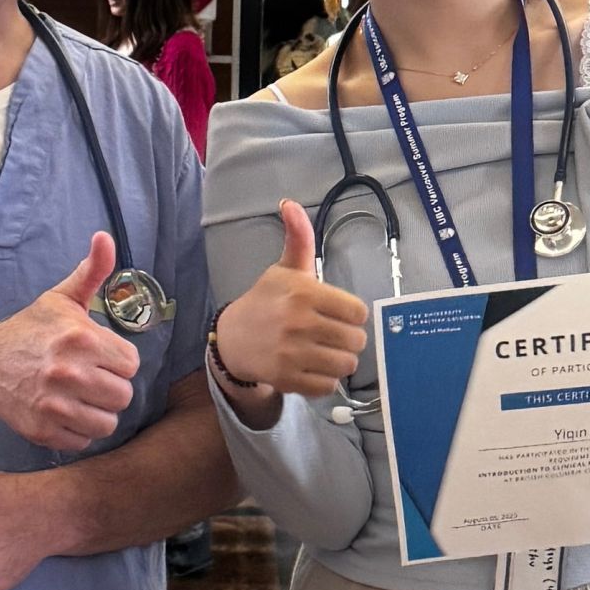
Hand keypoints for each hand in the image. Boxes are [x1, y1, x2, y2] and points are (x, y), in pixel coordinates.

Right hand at [0, 234, 140, 450]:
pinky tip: (66, 412)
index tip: (99, 357)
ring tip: (82, 398)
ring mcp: (54, 405)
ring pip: (107, 423)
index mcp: (81, 339)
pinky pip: (83, 440)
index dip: (117, 361)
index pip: (131, 364)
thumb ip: (91, 271)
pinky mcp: (43, 430)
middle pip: (123, 396)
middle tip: (91, 379)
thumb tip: (105, 237)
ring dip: (97, 412)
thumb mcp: (62, 298)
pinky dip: (78, 431)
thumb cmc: (31, 331)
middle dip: (110, 388)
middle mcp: (69, 373)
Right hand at [213, 202, 367, 399]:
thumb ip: (299, 238)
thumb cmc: (266, 301)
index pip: (357, 312)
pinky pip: (327, 387)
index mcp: (304, 293)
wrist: (232, 339)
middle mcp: (299, 323)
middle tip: (334, 335)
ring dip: (340, 361)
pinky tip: (313, 367)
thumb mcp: (285, 269)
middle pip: (356, 341)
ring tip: (326, 352)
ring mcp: (293, 354)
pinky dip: (325, 380)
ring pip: (345, 365)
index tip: (339, 314)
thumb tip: (290, 203)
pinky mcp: (287, 380)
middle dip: (349, 339)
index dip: (352, 314)